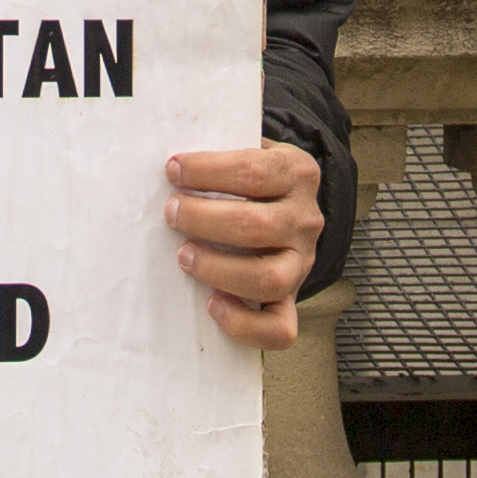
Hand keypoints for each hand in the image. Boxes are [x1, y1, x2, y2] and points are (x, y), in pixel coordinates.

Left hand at [167, 143, 322, 349]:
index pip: (254, 171)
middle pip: (257, 226)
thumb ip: (222, 148)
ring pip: (267, 279)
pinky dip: (243, 324)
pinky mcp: (291, 301)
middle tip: (171, 213)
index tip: (173, 170)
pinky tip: (212, 304)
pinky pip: (279, 329)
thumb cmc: (252, 180)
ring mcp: (301, 264)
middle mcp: (306, 220)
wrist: (288, 209)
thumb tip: (172, 160)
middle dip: (203, 220)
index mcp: (297, 174)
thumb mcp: (250, 151)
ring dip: (217, 269)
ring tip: (184, 256)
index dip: (208, 171)